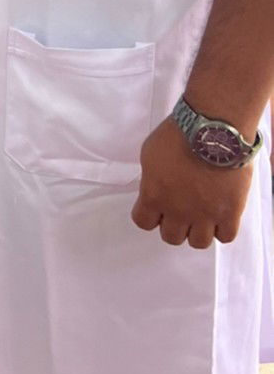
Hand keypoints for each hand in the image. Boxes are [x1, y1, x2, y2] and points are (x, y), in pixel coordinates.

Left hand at [131, 117, 254, 247]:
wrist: (212, 130)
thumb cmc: (179, 134)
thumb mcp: (150, 153)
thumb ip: (151, 178)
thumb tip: (156, 187)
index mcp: (154, 196)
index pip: (143, 222)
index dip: (148, 215)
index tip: (155, 207)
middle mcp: (177, 211)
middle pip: (171, 237)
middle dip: (173, 225)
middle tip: (180, 211)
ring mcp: (205, 215)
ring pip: (198, 242)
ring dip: (197, 231)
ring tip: (201, 216)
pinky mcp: (230, 213)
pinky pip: (226, 236)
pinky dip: (222, 229)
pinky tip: (220, 216)